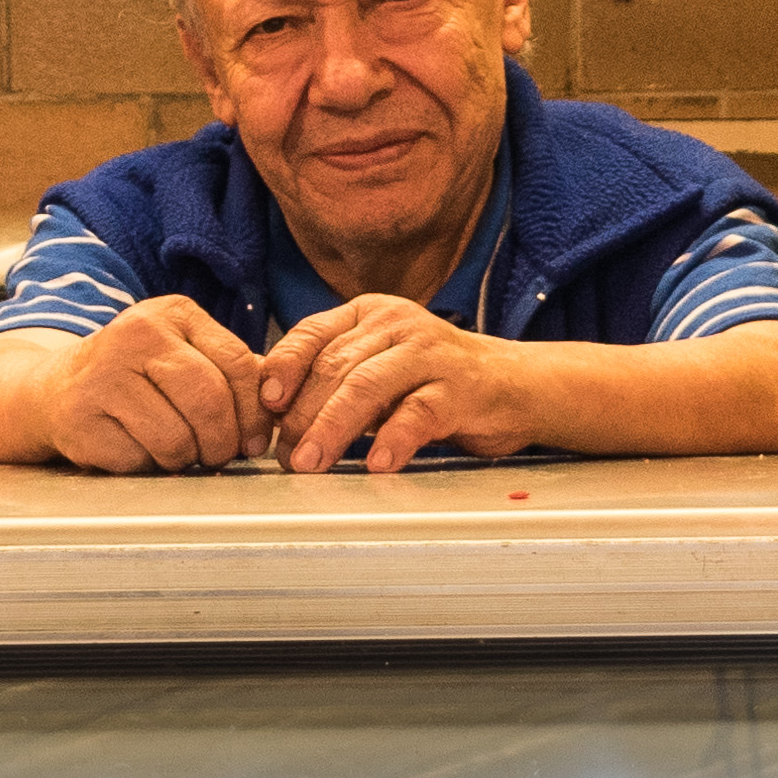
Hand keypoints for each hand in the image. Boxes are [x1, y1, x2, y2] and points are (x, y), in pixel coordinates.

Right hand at [34, 293, 273, 473]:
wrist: (56, 389)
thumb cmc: (136, 377)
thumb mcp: (184, 355)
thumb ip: (233, 373)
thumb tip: (283, 406)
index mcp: (174, 314)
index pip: (237, 363)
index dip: (255, 411)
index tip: (254, 439)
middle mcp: (136, 334)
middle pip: (209, 399)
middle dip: (223, 441)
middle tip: (218, 455)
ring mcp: (103, 374)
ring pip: (175, 437)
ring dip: (185, 458)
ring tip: (176, 450)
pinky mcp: (80, 417)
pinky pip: (137, 458)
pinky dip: (146, 465)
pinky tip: (136, 448)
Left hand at [263, 295, 550, 475]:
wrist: (513, 384)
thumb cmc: (433, 381)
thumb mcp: (378, 368)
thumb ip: (332, 379)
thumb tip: (269, 412)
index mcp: (369, 314)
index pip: (311, 334)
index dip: (283, 369)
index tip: (264, 406)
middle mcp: (398, 324)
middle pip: (334, 366)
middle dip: (302, 415)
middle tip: (285, 456)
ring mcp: (431, 353)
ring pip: (367, 386)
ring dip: (332, 428)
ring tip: (310, 463)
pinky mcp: (461, 387)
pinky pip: (418, 413)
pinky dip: (392, 440)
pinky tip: (375, 463)